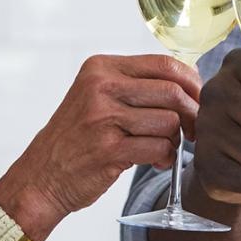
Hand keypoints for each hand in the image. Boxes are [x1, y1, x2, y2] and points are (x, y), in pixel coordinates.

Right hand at [0, 55, 201, 237]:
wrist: (41, 177)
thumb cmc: (77, 138)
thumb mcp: (98, 97)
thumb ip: (136, 85)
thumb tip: (191, 81)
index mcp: (101, 68)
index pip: (164, 64)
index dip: (191, 83)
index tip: (199, 99)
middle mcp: (100, 87)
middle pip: (172, 92)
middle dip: (191, 113)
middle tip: (193, 130)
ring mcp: (103, 118)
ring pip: (169, 122)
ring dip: (174, 140)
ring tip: (163, 148)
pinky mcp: (109, 149)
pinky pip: (159, 148)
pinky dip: (165, 157)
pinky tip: (156, 161)